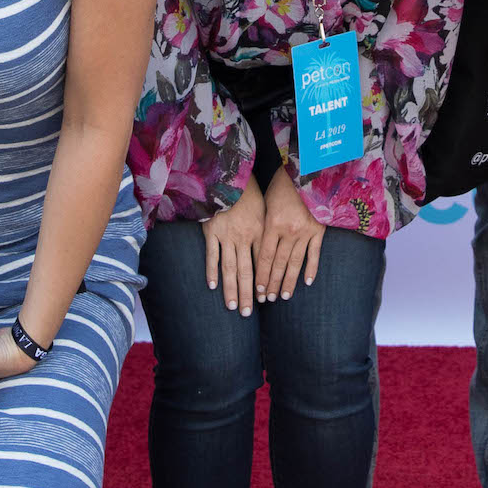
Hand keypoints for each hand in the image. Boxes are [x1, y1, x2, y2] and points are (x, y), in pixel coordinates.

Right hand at [201, 181, 265, 316]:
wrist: (229, 174)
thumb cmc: (250, 192)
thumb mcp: (266, 209)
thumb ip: (269, 231)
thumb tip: (277, 251)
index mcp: (261, 231)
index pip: (264, 264)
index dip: (265, 283)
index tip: (266, 299)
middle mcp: (244, 236)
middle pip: (247, 271)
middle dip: (249, 294)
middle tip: (249, 314)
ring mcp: (226, 235)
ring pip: (229, 268)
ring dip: (231, 289)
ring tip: (233, 306)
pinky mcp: (210, 231)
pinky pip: (212, 255)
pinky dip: (212, 271)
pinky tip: (212, 286)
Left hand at [255, 169, 326, 301]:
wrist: (309, 169)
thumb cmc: (282, 184)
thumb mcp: (266, 202)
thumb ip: (263, 224)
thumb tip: (255, 245)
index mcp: (273, 223)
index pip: (265, 257)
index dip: (261, 276)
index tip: (257, 291)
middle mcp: (289, 231)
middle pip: (279, 264)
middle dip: (272, 284)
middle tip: (267, 300)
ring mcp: (306, 231)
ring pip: (295, 262)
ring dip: (289, 281)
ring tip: (284, 296)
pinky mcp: (320, 230)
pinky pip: (315, 253)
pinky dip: (311, 269)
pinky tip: (307, 282)